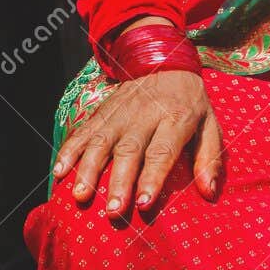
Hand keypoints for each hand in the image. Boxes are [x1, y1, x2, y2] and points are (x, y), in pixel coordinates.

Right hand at [52, 69, 222, 214]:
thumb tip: (208, 193)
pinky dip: (70, 149)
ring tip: (80, 195)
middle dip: (119, 181)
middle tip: (112, 211)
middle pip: (129, 150)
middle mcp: (145, 114)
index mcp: (175, 117)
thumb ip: (209, 157)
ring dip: (88, 168)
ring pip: (101, 140)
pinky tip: (59, 170)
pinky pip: (84, 129)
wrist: (163, 58)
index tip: (143, 204)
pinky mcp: (103, 110)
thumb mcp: (209, 122)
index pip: (162, 150)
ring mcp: (120, 112)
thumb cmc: (189, 101)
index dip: (152, 177)